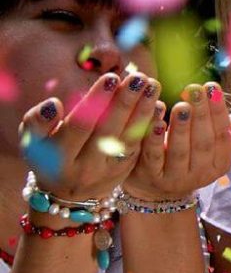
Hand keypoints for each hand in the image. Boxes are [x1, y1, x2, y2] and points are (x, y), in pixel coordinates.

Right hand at [19, 71, 159, 201]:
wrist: (67, 195)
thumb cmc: (48, 155)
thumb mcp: (31, 141)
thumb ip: (37, 122)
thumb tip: (55, 104)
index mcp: (60, 158)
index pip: (81, 125)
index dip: (97, 101)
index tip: (112, 77)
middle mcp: (86, 167)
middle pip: (109, 130)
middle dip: (125, 102)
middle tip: (139, 78)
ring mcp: (108, 172)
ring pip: (128, 138)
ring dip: (143, 111)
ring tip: (153, 86)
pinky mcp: (125, 172)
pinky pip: (139, 147)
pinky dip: (149, 126)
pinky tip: (157, 105)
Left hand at [124, 82, 230, 200]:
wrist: (157, 187)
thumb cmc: (188, 156)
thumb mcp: (210, 148)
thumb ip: (226, 133)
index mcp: (219, 164)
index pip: (222, 136)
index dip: (219, 112)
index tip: (213, 88)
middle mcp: (201, 174)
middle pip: (203, 143)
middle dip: (202, 115)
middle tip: (196, 90)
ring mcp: (176, 178)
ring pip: (180, 152)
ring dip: (181, 127)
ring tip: (181, 105)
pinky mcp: (152, 177)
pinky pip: (154, 156)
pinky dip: (155, 139)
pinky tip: (156, 122)